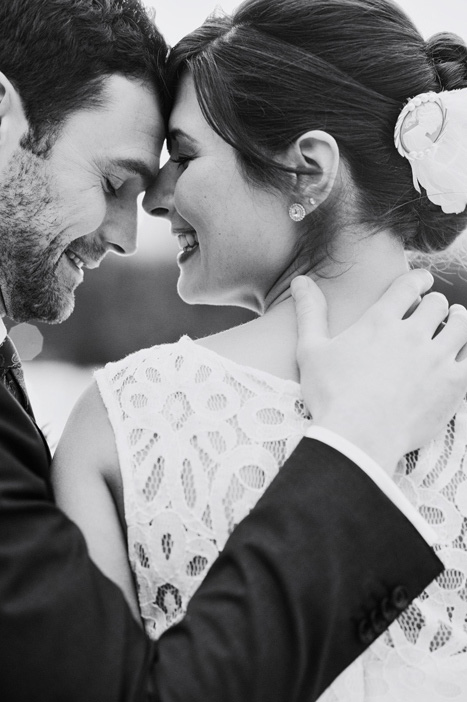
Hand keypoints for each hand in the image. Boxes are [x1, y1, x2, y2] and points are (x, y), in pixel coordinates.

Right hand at [291, 270, 466, 474]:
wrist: (358, 438)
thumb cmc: (330, 396)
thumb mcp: (311, 351)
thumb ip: (310, 312)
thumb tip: (299, 280)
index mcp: (380, 322)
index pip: (408, 285)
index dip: (419, 279)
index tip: (423, 282)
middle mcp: (412, 334)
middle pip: (437, 304)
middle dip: (435, 305)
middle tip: (432, 311)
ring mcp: (436, 358)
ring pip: (462, 325)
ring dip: (459, 321)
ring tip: (455, 324)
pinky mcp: (455, 384)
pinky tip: (462, 355)